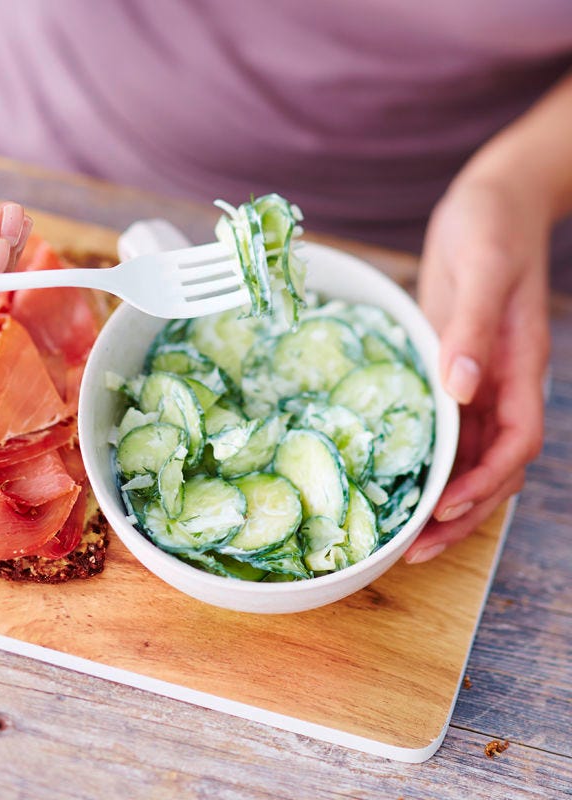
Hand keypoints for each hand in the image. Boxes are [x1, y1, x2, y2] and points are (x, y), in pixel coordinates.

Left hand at [404, 174, 550, 562]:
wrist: (489, 202)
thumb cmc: (492, 226)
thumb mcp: (482, 269)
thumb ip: (474, 329)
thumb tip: (462, 388)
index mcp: (519, 365)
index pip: (517, 442)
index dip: (487, 481)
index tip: (449, 507)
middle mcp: (501, 382)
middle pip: (494, 466)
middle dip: (462, 512)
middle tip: (415, 549)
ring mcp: (478, 379)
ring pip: (470, 456)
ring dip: (446, 498)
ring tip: (407, 533)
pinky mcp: (453, 367)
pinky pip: (449, 428)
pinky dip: (433, 461)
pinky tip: (404, 478)